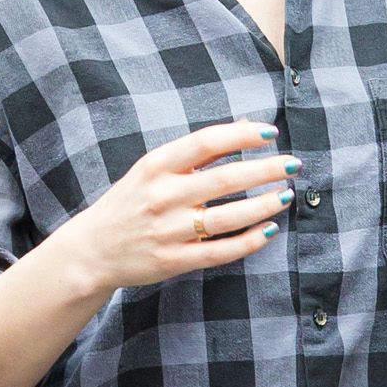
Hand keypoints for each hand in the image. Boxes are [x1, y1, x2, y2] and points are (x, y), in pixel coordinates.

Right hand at [57, 121, 297, 297]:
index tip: (270, 132)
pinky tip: (269, 230)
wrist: (92, 250)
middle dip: (265, 170)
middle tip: (293, 165)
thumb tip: (244, 127)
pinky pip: (220, 252)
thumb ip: (193, 153)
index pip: (206, 142)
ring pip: (228, 218)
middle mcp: (162, 196)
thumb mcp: (151, 170)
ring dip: (263, 206)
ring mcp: (168, 231)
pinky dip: (248, 242)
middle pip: (225, 180)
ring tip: (285, 196)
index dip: (242, 135)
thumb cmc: (129, 203)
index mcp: (156, 166)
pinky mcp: (173, 260)